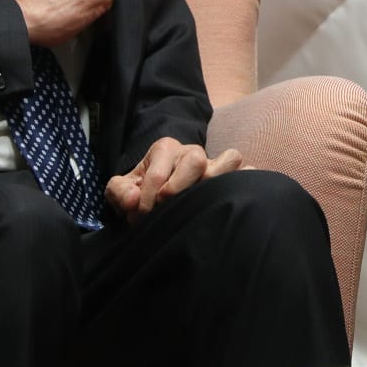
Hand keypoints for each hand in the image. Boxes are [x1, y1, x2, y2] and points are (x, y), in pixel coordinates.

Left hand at [103, 137, 243, 216]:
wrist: (155, 195)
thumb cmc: (140, 191)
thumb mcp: (121, 189)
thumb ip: (119, 193)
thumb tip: (134, 201)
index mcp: (164, 148)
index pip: (157, 174)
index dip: (146, 200)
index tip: (139, 217)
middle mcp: (192, 152)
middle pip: (195, 159)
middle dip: (177, 188)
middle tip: (164, 207)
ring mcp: (214, 163)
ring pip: (229, 158)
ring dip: (214, 181)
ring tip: (196, 202)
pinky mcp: (229, 177)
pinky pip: (247, 170)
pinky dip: (246, 178)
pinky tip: (231, 197)